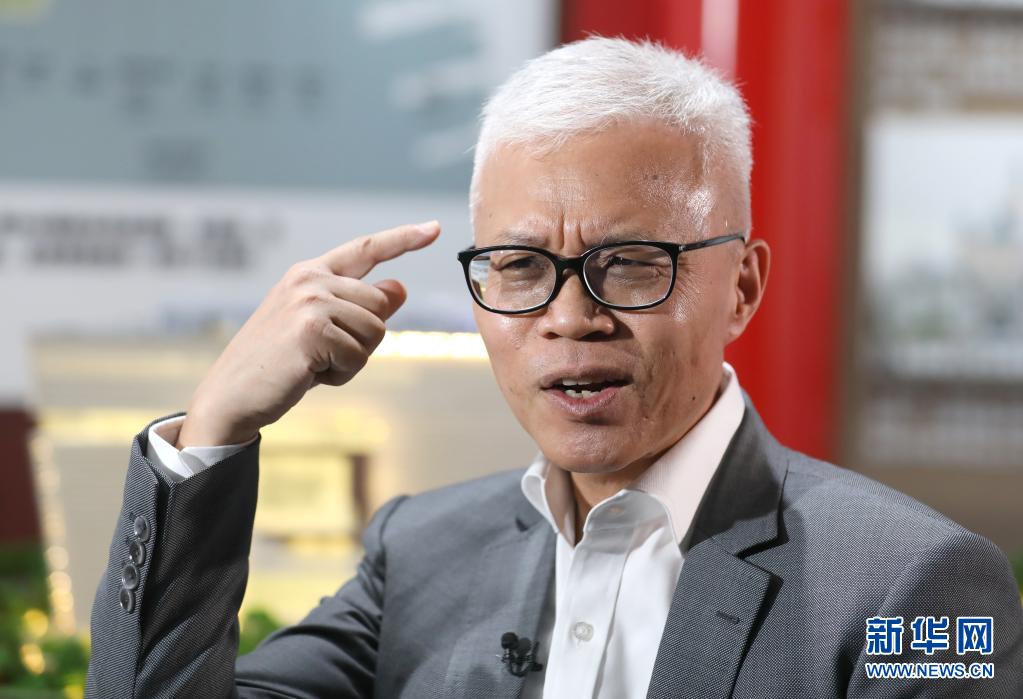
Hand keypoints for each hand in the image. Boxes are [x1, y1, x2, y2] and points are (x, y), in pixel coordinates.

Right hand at [176, 220, 440, 447]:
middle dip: (363, 339)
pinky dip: (340, 375)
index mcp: (310, 274)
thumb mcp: (322, 329)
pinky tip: (308, 375)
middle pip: (382, 305)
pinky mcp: (312, 330)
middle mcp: (311, 280)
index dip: (403, 238)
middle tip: (321, 355)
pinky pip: (358, 357)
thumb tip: (401, 287)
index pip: (366, 249)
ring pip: (375, 332)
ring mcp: (311, 302)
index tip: (434, 228)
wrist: (231, 395)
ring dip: (351, 360)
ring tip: (312, 364)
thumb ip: (359, 307)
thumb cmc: (278, 364)